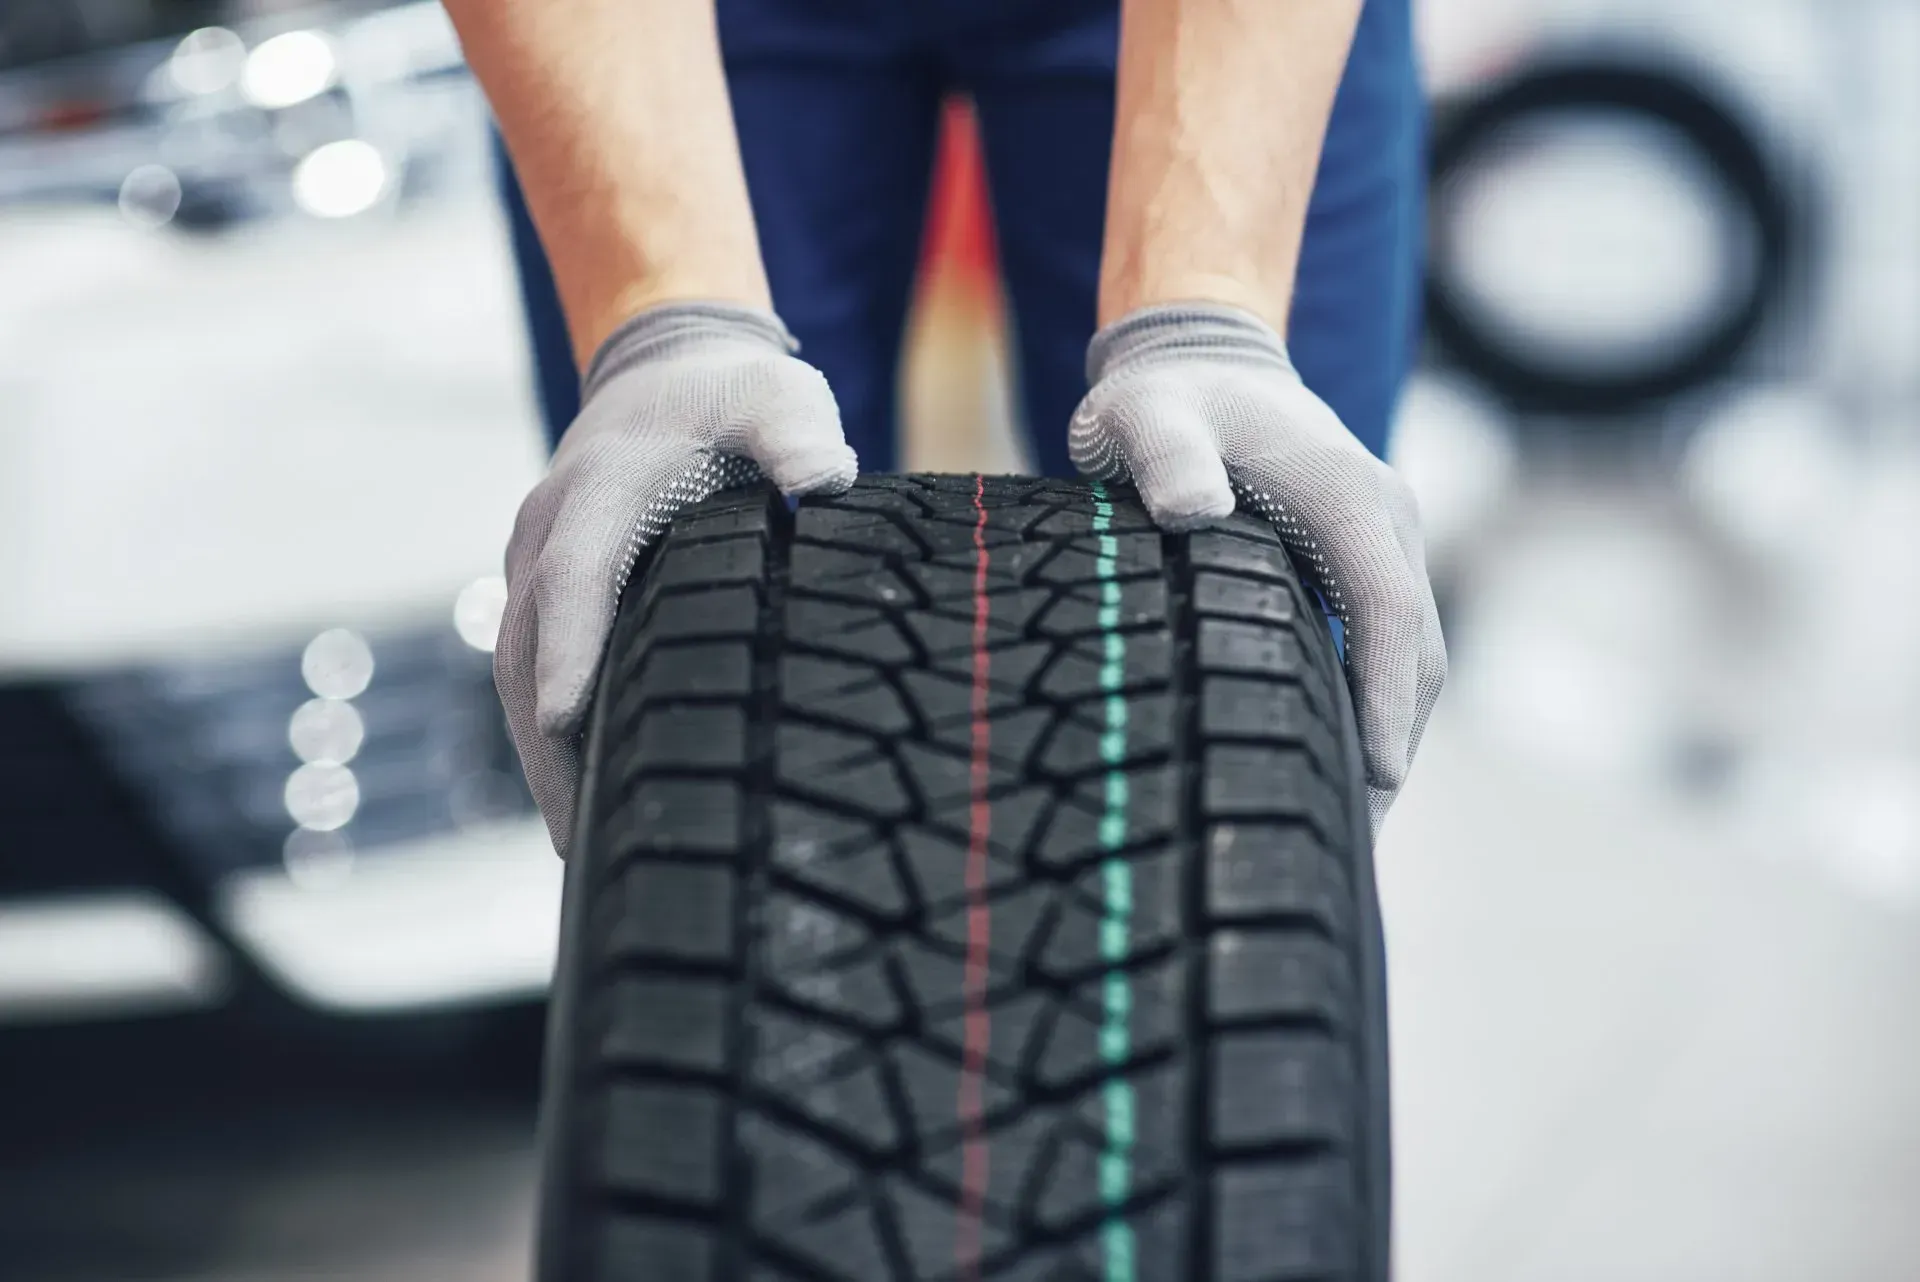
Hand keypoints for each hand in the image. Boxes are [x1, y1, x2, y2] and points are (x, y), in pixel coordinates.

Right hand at [497, 302, 856, 853]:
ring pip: (518, 668)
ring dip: (540, 752)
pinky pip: (531, 666)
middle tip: (580, 839)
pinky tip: (582, 793)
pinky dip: (545, 729)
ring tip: (580, 844)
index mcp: (602, 489)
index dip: (571, 648)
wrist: (667, 371)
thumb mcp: (778, 397)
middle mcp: (549, 530)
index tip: (568, 721)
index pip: (575, 576)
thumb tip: (827, 480)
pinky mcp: (544, 587)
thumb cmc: (732, 396)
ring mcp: (536, 561)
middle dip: (545, 742)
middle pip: (529, 646)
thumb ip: (798, 434)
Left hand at [1070, 303, 1444, 829]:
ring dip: (1391, 732)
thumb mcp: (1146, 416)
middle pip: (1415, 650)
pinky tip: (1335, 760)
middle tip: (1354, 842)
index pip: (1390, 611)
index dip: (1388, 700)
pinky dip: (1374, 702)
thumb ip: (1165, 456)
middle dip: (1395, 744)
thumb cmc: (1165, 398)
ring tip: (1348, 825)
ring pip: (1408, 653)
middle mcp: (1383, 518)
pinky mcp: (1359, 557)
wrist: (1199, 355)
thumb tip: (1192, 512)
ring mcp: (1379, 538)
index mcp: (1349, 495)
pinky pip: (1384, 641)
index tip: (1379, 779)